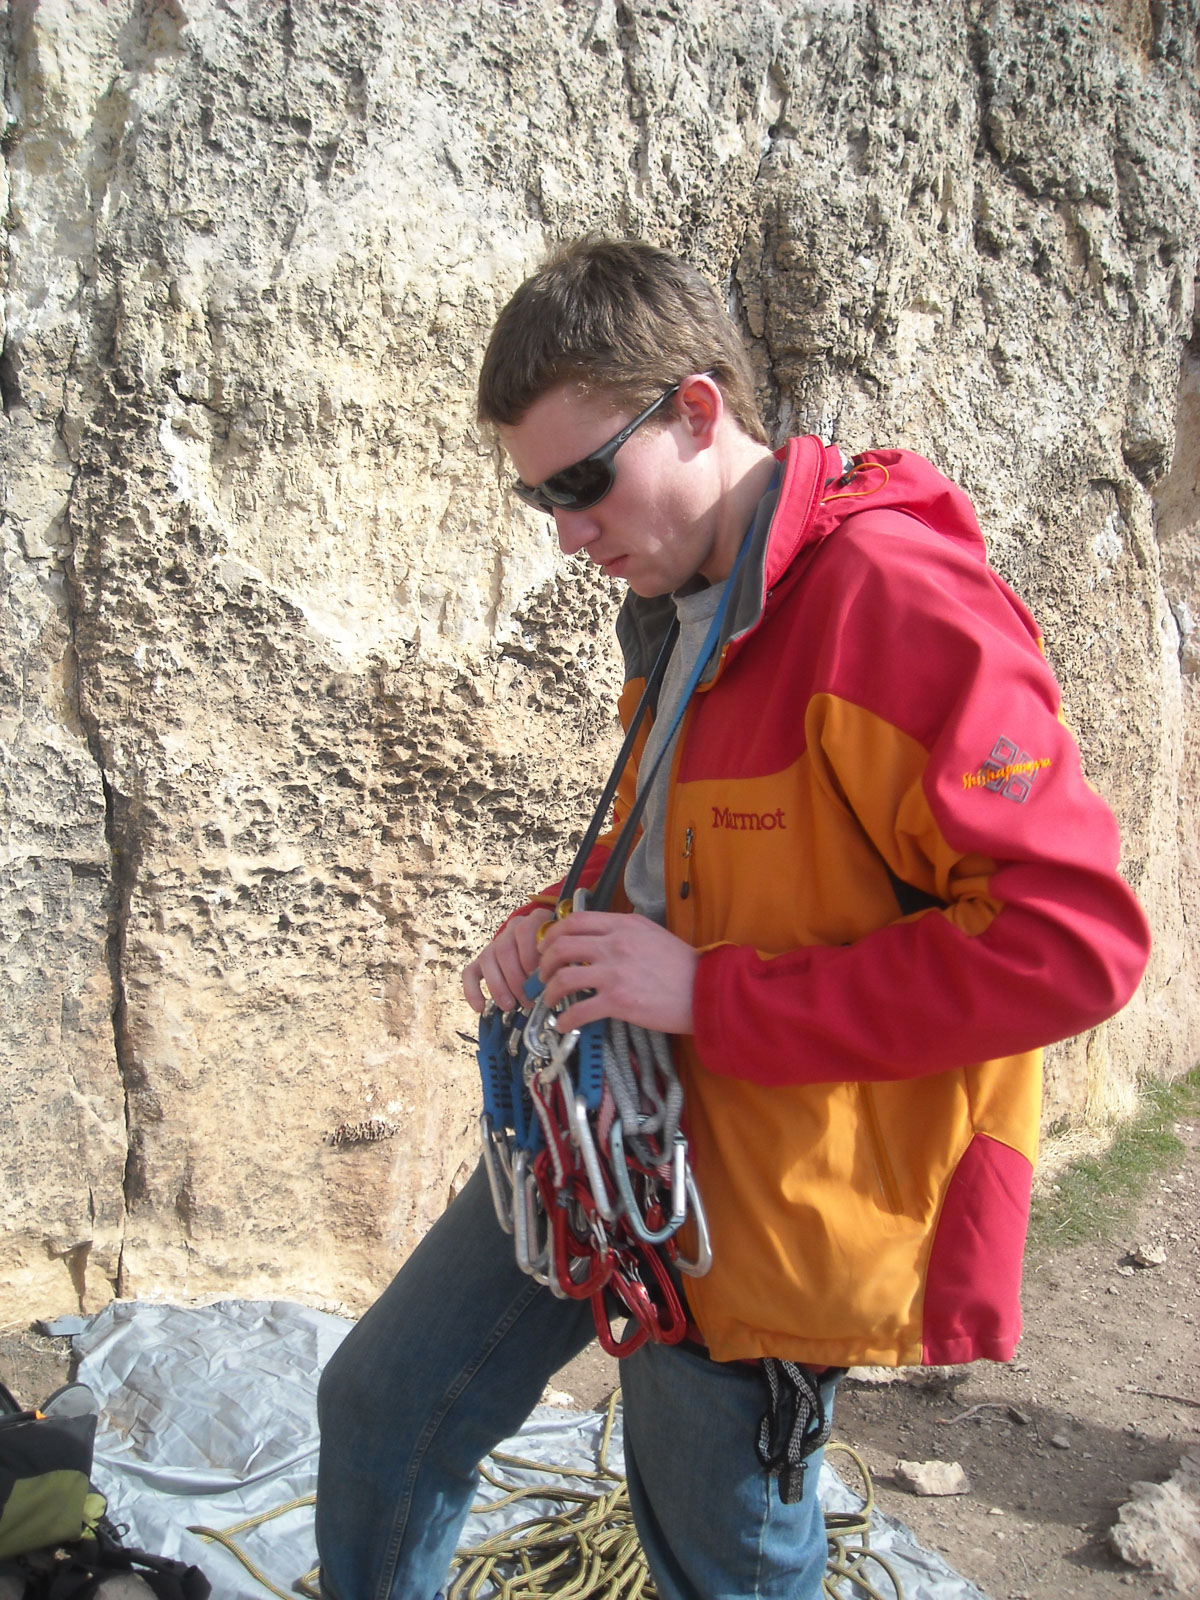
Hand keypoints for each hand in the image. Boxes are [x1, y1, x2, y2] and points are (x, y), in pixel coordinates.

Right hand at [462, 907, 553, 1012]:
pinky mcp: (482, 960)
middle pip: (504, 949)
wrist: (545, 943)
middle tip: (528, 1000)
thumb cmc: (558, 951)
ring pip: (487, 960)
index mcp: (535, 920)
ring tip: (511, 1006)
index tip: (539, 977)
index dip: (530, 955)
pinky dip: (472, 990)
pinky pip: (470, 973)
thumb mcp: (565, 948)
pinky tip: (480, 1007)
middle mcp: (513, 928)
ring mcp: (496, 943)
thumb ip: (561, 958)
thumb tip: (555, 982)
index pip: (526, 931)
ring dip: (498, 987)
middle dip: (516, 979)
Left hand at [536, 910, 697, 1035]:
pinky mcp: (619, 1001)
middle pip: (561, 946)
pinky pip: (579, 1010)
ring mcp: (615, 972)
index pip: (574, 921)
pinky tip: (563, 1025)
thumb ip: (623, 933)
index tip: (548, 949)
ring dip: (550, 992)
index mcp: (623, 925)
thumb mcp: (651, 934)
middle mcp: (615, 944)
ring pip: (563, 977)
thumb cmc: (682, 966)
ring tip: (550, 1001)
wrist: (705, 991)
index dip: (553, 935)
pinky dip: (565, 1019)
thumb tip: (597, 940)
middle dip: (544, 963)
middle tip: (543, 975)